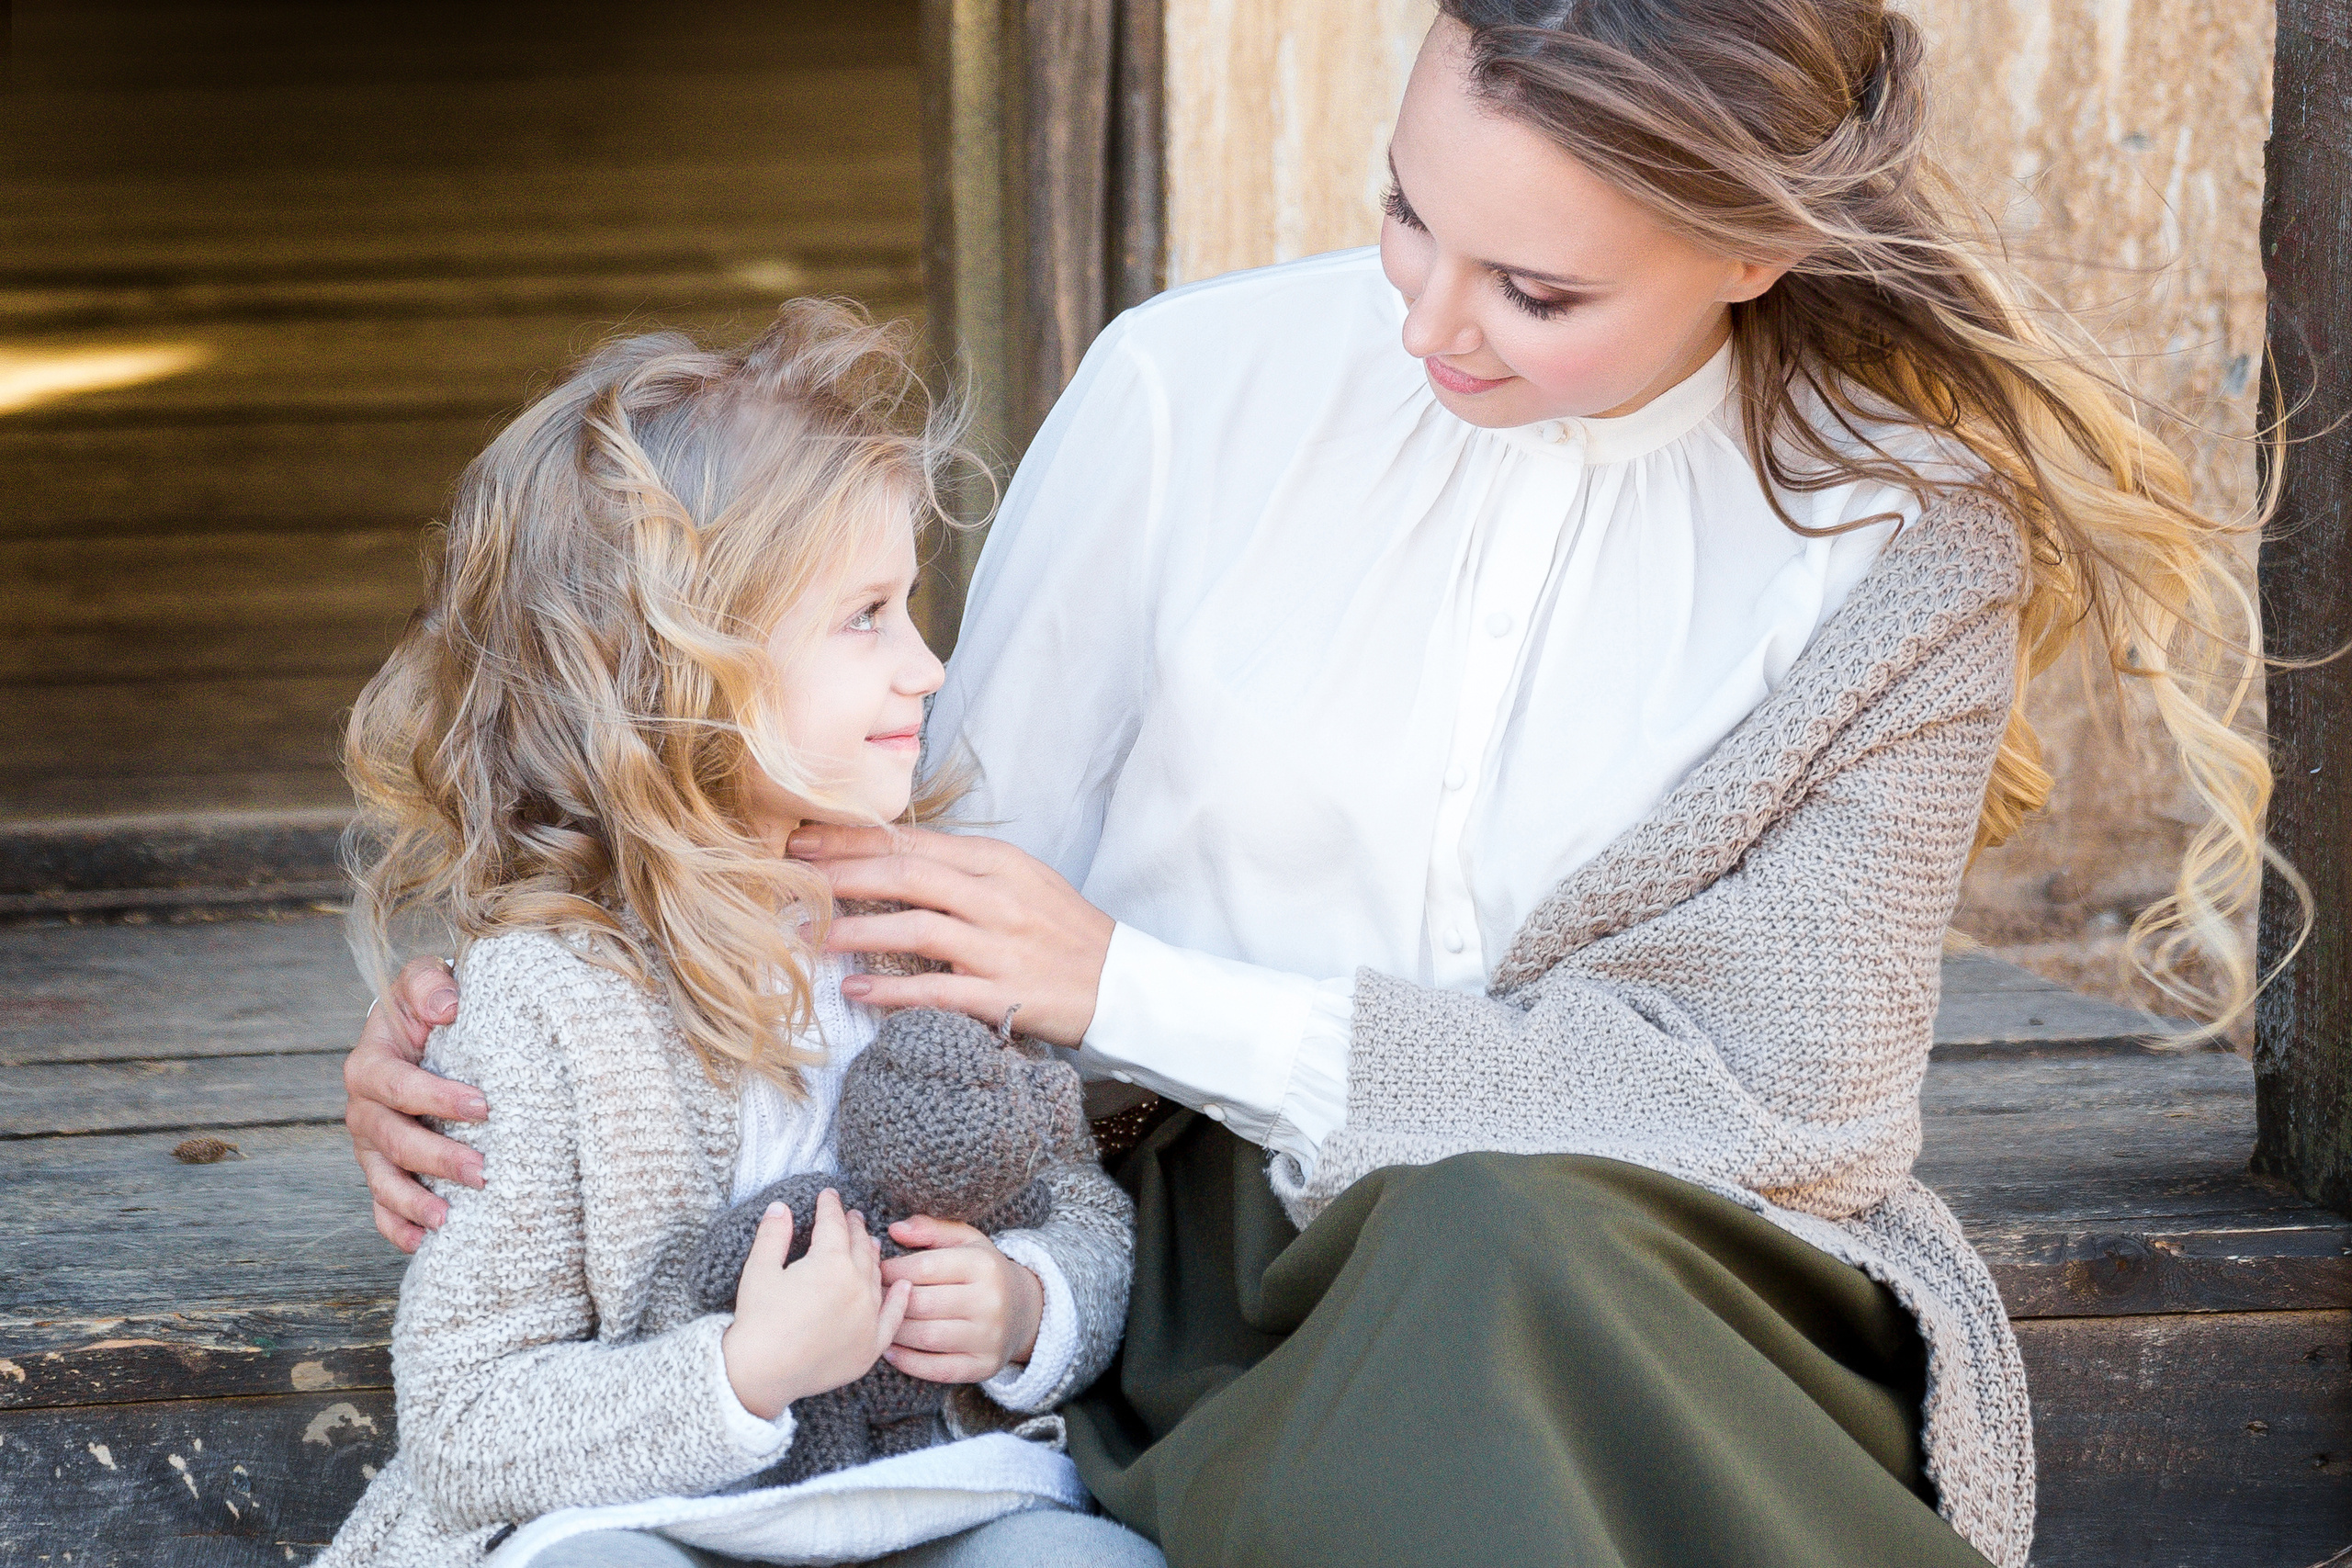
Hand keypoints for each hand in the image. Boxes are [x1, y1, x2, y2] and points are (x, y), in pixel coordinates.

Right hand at [344, 956, 484, 1251]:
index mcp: (371, 1064)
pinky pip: (381, 1207)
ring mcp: (371, 1146)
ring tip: (448, 1219)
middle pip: (393, 1140)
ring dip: (414, 1202)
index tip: (483, 1106)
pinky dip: (397, 1227)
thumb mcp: (424, 981)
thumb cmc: (430, 1006)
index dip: (436, 1097)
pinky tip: (422, 1243)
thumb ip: (430, 984)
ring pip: (383, 1180)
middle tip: (483, 1171)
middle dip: (437, 1158)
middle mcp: (364, 1110)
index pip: (397, 1086)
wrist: (423, 1033)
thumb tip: (448, 1006)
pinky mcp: (383, 1171)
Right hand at [723, 1190, 912, 1418]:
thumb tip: (780, 1207)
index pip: (834, 1225)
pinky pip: (893, 1317)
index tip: (829, 1194)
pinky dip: (901, 1300)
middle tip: (851, 1216)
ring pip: (876, 1277)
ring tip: (869, 1243)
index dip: (830, 1207)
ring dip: (873, 1256)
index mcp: (831, 1263)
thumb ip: (773, 1235)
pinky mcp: (870, 1346)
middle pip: (860, 1247)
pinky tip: (905, 1286)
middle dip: (854, 1228)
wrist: (760, 1375)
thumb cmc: (757, 1321)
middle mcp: (857, 1287)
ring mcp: (868, 1317)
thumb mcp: (759, 1270)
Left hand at [786, 826, 1114, 1046]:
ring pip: (914, 927)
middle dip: (840, 873)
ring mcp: (999, 946)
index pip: (912, 841)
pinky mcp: (1003, 993)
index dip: (851, 839)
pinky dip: (891, 991)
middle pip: (905, 874)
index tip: (803, 839)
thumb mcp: (1019, 882)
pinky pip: (936, 989)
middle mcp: (996, 897)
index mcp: (997, 863)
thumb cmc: (1063, 932)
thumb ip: (962, 869)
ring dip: (856, 931)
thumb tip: (891, 858)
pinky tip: (854, 992)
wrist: (1122, 984)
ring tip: (809, 936)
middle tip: (789, 877)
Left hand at [879, 1216, 1043, 1383]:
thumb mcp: (966, 1241)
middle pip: (922, 1304)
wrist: (1025, 1310)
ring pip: (926, 1337)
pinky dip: (909, 1362)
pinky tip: (891, 1350)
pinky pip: (938, 1369)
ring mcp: (989, 1337)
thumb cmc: (983, 1272)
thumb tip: (894, 1229)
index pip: (924, 1267)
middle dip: (889, 1302)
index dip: (892, 1270)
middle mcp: (990, 1301)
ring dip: (894, 1332)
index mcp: (983, 1265)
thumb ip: (931, 1229)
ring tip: (879, 1322)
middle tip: (872, 1299)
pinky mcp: (984, 1366)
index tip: (877, 1272)